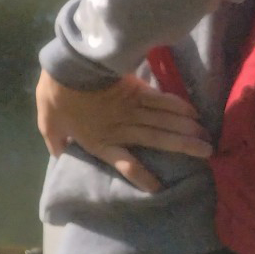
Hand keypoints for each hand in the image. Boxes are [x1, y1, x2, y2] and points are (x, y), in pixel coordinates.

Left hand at [35, 71, 210, 192]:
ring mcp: (131, 108)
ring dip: (186, 129)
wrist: (66, 66)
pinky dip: (177, 106)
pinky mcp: (135, 89)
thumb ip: (54, 140)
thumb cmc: (55, 95)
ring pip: (164, 122)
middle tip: (206, 154)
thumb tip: (56, 153)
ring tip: (206, 138)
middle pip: (157, 140)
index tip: (157, 187)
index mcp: (100, 140)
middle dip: (183, 147)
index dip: (141, 177)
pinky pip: (160, 100)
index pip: (125, 164)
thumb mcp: (48, 121)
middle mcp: (122, 127)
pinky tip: (193, 112)